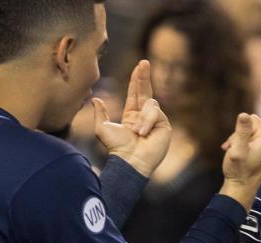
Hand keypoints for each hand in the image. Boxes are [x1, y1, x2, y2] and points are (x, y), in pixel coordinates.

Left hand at [94, 60, 171, 176]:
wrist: (130, 160)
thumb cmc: (116, 147)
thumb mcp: (102, 128)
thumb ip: (99, 113)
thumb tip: (95, 99)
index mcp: (132, 115)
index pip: (135, 93)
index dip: (137, 80)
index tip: (139, 66)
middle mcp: (144, 116)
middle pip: (146, 91)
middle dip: (144, 76)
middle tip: (144, 63)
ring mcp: (156, 120)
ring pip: (150, 103)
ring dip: (142, 117)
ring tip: (137, 132)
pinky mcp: (164, 125)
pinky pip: (156, 113)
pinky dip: (148, 121)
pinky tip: (144, 133)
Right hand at [220, 70, 260, 209]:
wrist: (240, 189)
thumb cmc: (238, 172)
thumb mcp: (236, 151)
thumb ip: (240, 132)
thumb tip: (244, 113)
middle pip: (255, 119)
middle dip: (240, 128)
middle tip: (230, 145)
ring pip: (250, 126)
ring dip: (237, 135)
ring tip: (229, 149)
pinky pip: (250, 133)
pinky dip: (239, 139)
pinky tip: (231, 150)